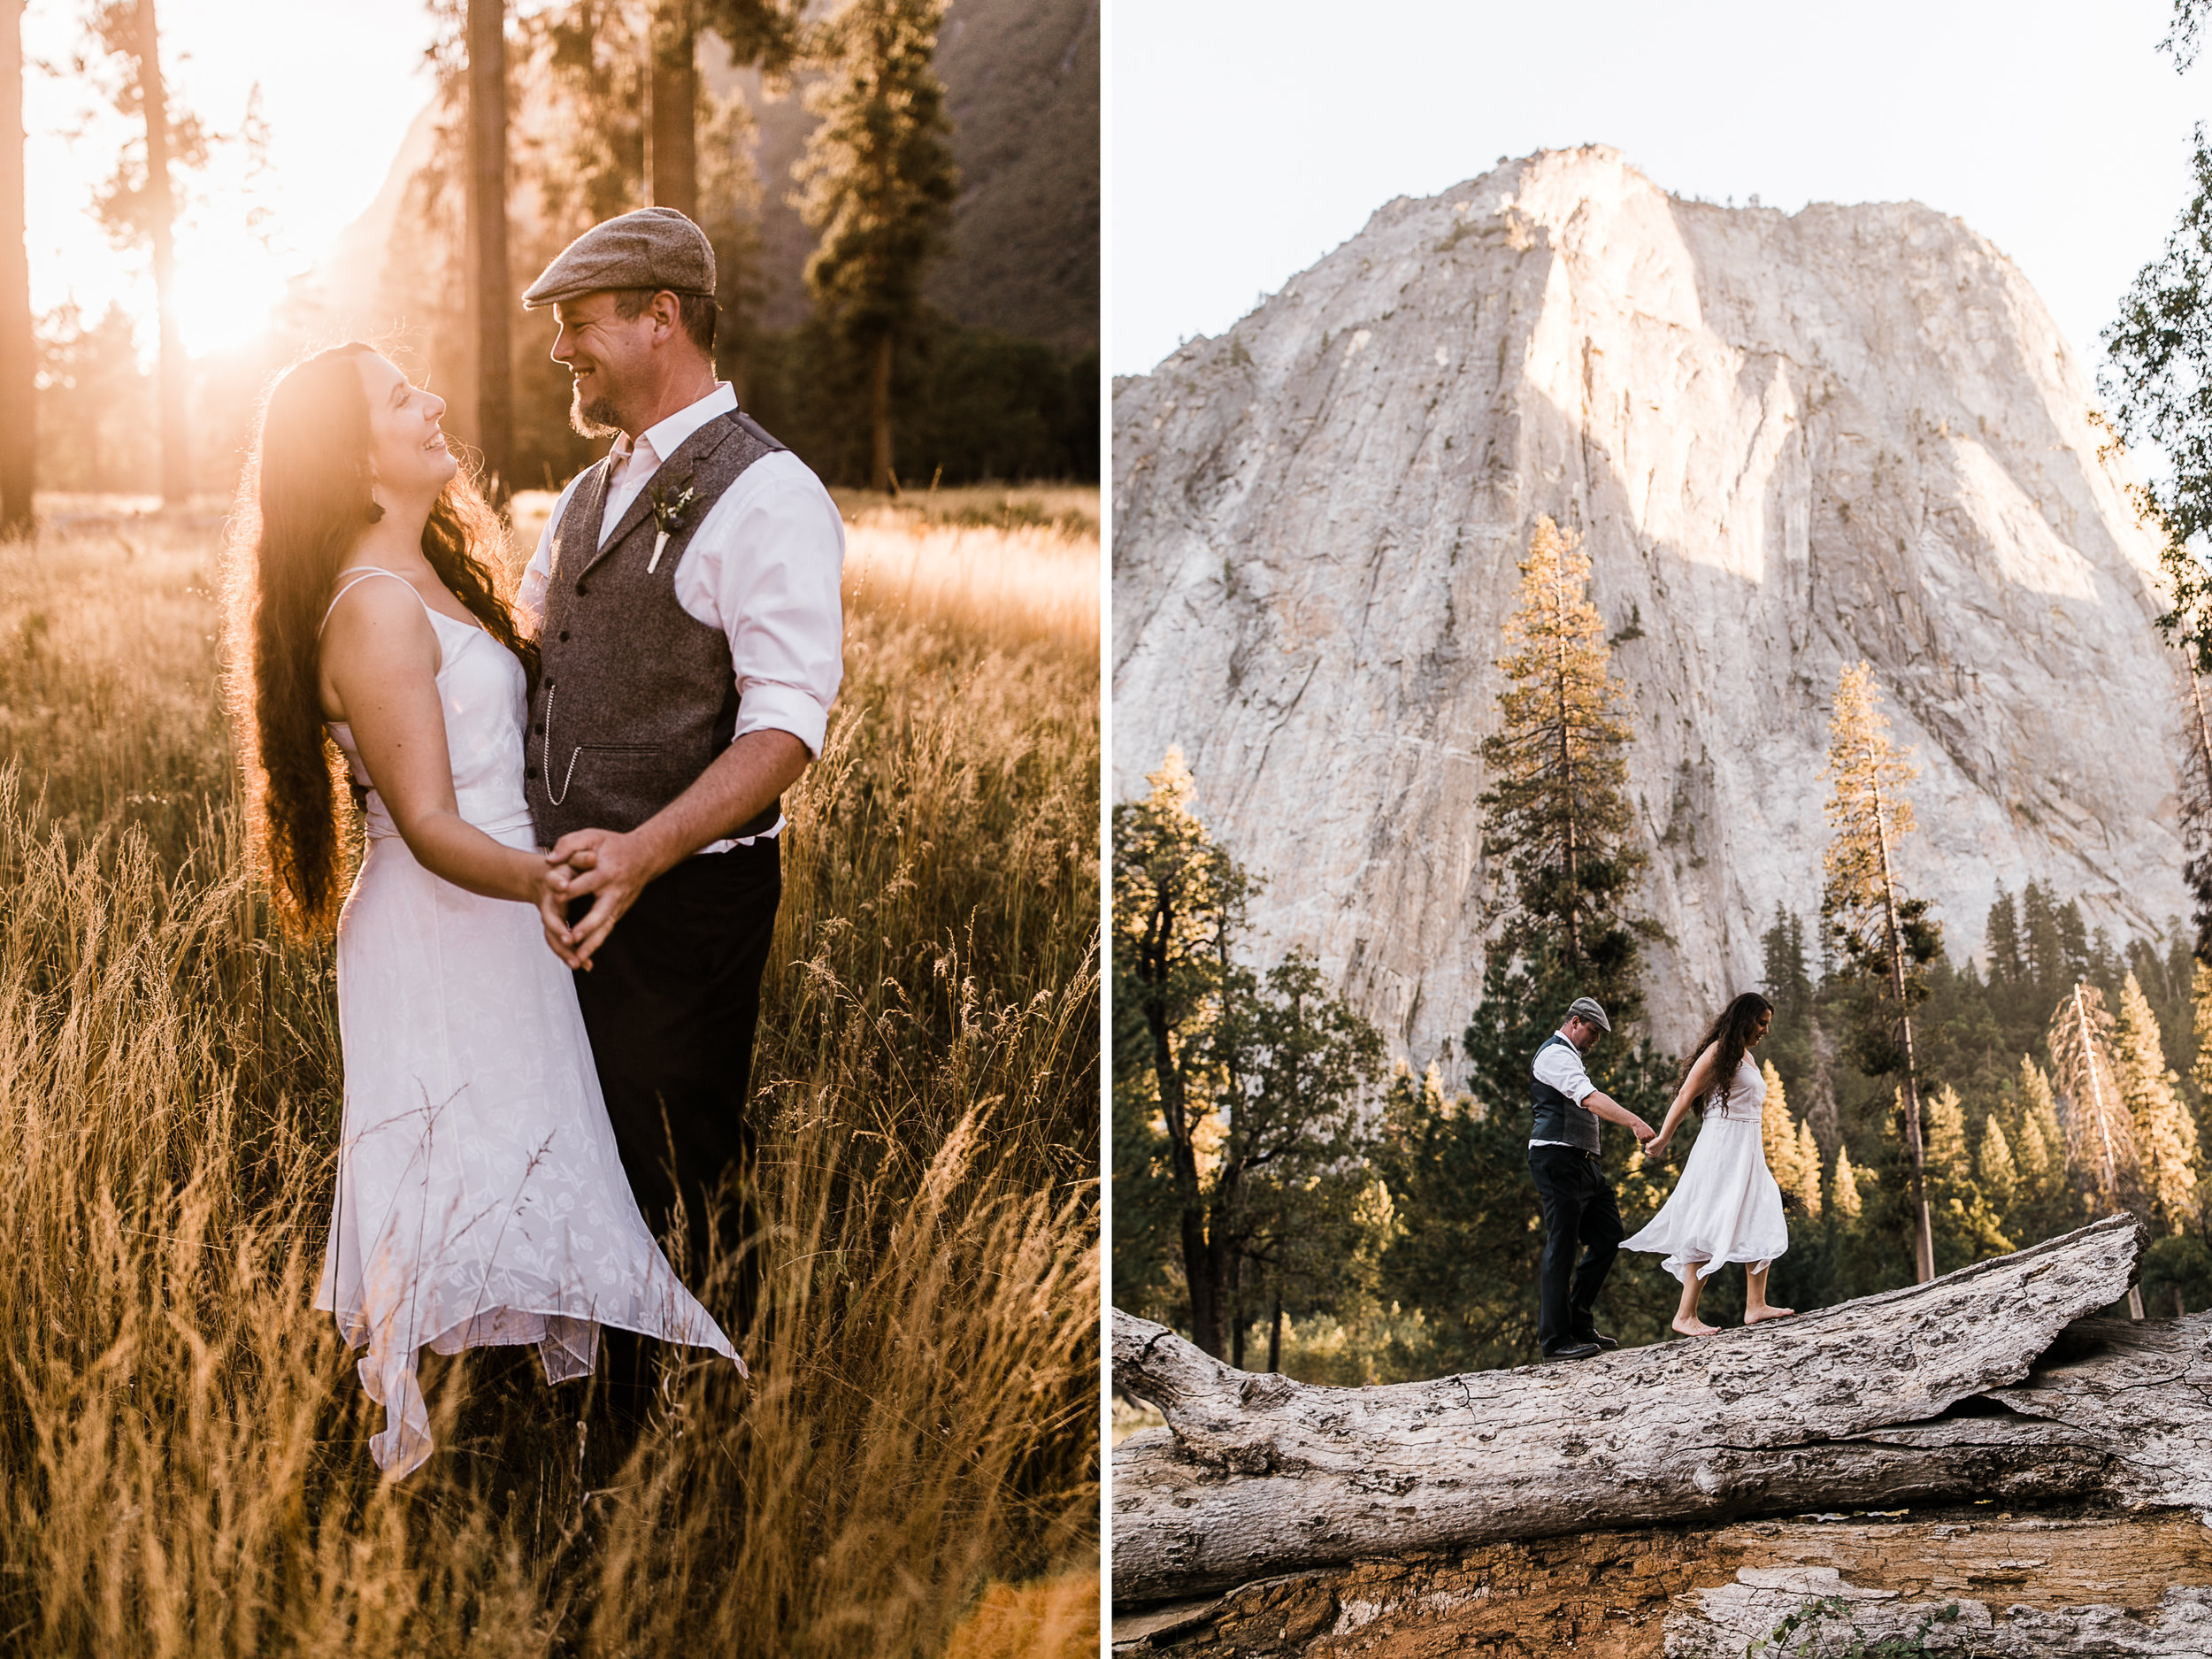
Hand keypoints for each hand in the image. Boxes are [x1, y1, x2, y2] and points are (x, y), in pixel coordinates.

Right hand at [531, 858, 583, 968]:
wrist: (545, 877)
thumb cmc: (564, 865)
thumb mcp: (572, 857)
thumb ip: (580, 856)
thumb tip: (593, 856)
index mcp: (552, 883)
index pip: (554, 883)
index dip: (558, 884)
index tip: (564, 887)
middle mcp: (549, 904)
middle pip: (550, 919)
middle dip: (559, 930)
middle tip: (570, 939)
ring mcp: (552, 918)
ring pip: (554, 937)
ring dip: (566, 950)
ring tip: (579, 962)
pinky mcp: (558, 929)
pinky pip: (562, 944)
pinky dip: (573, 954)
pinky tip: (587, 965)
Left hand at [545, 827, 658, 967]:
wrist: (646, 855)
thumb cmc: (613, 845)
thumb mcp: (592, 836)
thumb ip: (569, 844)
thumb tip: (549, 861)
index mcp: (606, 872)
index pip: (585, 882)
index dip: (569, 888)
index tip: (554, 894)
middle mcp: (614, 891)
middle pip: (600, 912)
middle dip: (587, 926)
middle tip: (572, 937)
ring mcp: (619, 903)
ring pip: (605, 927)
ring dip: (592, 943)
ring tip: (578, 958)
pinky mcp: (619, 911)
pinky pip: (607, 929)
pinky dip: (596, 942)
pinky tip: (584, 956)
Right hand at [1630, 1117, 1656, 1145]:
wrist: (1637, 1124)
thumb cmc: (1643, 1127)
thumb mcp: (1650, 1130)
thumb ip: (1652, 1136)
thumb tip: (1652, 1142)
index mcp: (1653, 1134)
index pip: (1652, 1141)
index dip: (1648, 1139)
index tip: (1646, 1135)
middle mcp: (1650, 1136)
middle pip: (1648, 1142)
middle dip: (1645, 1140)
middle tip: (1643, 1135)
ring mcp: (1646, 1138)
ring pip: (1644, 1142)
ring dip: (1642, 1140)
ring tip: (1641, 1135)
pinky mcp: (1641, 1138)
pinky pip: (1641, 1142)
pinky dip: (1639, 1140)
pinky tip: (1639, 1136)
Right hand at [1647, 1134, 1672, 1159]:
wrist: (1662, 1141)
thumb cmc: (1660, 1144)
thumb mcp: (1657, 1149)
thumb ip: (1654, 1151)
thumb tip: (1647, 1151)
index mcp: (1656, 1155)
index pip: (1649, 1155)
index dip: (1649, 1151)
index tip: (1650, 1148)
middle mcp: (1653, 1154)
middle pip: (1646, 1152)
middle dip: (1647, 1148)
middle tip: (1651, 1145)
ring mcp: (1651, 1151)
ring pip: (1646, 1148)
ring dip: (1648, 1144)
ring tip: (1653, 1142)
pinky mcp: (1650, 1148)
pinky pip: (1646, 1145)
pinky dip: (1648, 1142)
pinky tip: (1652, 1141)